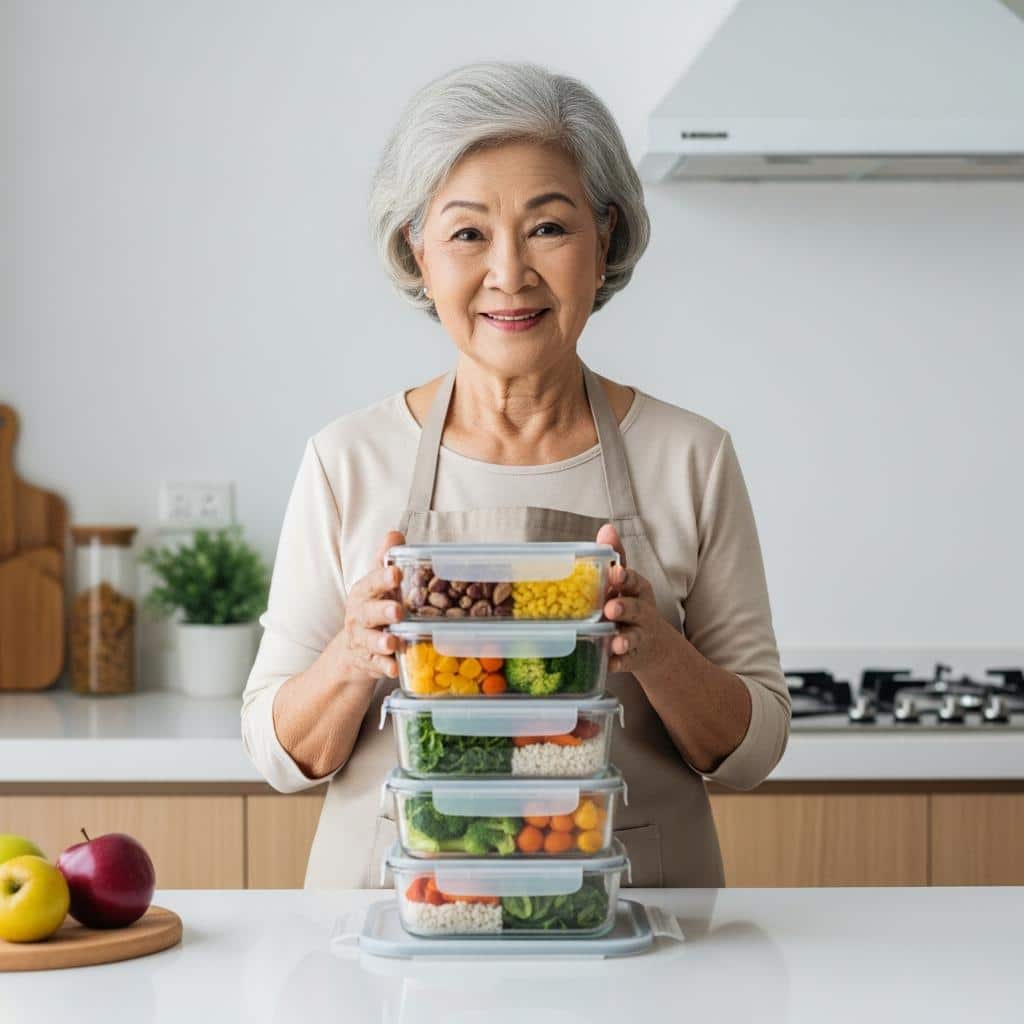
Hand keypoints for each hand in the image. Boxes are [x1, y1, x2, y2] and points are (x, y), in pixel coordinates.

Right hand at [333, 529, 405, 686]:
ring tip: (393, 643)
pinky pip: (376, 665)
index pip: (371, 582)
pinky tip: (395, 668)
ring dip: (381, 642)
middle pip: (369, 612)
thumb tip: (395, 534)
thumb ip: (385, 560)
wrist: (353, 648)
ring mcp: (362, 639)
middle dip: (382, 610)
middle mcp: (359, 615)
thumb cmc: (373, 607)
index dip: (383, 578)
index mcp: (364, 592)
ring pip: (370, 640)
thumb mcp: (377, 584)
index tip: (396, 574)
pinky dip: (385, 666)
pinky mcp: (368, 661)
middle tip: (398, 611)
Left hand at [596, 523, 670, 675]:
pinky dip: (617, 663)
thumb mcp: (626, 580)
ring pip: (632, 636)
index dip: (624, 577)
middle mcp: (641, 612)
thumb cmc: (631, 603)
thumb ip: (616, 556)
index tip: (615, 573)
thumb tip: (606, 529)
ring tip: (615, 641)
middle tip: (611, 608)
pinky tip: (609, 664)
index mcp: (637, 590)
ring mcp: (638, 635)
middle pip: (635, 609)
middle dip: (624, 608)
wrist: (652, 644)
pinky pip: (625, 661)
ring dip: (624, 638)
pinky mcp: (632, 657)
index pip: (633, 580)